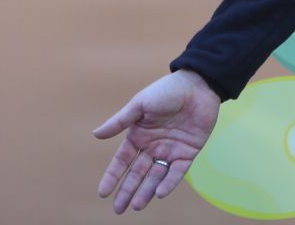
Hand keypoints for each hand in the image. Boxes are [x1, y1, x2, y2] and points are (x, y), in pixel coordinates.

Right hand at [93, 70, 219, 213]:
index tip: (102, 193)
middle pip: (137, 173)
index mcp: (139, 135)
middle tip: (119, 209)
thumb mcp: (140, 105)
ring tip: (137, 206)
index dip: (113, 176)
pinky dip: (169, 183)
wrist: (198, 84)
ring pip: (156, 176)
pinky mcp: (188, 152)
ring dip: (146, 191)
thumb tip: (95, 134)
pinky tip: (160, 193)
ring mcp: (171, 150)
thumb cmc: (166, 91)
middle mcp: (153, 146)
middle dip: (127, 191)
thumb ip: (120, 121)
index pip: (122, 161)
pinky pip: (177, 172)